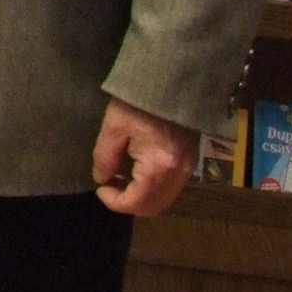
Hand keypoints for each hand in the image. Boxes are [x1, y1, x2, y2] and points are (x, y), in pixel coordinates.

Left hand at [91, 98, 198, 216]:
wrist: (172, 83)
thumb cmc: (138, 103)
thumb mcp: (113, 128)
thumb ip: (105, 158)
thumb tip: (102, 179)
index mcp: (159, 167)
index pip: (136, 203)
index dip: (113, 202)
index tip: (100, 187)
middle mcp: (179, 174)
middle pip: (153, 208)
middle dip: (128, 203)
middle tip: (110, 186)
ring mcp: (189, 169)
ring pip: (164, 200)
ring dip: (141, 198)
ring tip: (121, 179)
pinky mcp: (192, 162)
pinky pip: (172, 188)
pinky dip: (153, 189)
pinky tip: (137, 173)